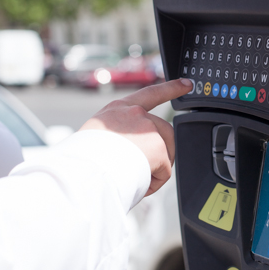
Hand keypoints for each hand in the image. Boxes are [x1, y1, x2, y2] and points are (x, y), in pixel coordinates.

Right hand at [80, 79, 193, 195]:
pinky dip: (154, 183)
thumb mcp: (95, 136)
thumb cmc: (82, 160)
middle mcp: (134, 114)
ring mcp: (148, 129)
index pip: (149, 93)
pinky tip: (139, 185)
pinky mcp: (158, 148)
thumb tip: (125, 154)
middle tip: (145, 169)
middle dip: (162, 151)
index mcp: (117, 110)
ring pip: (166, 152)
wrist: (83, 171)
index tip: (187, 83)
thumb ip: (116, 136)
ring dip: (156, 168)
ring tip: (136, 179)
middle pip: (164, 131)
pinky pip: (164, 172)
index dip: (171, 88)